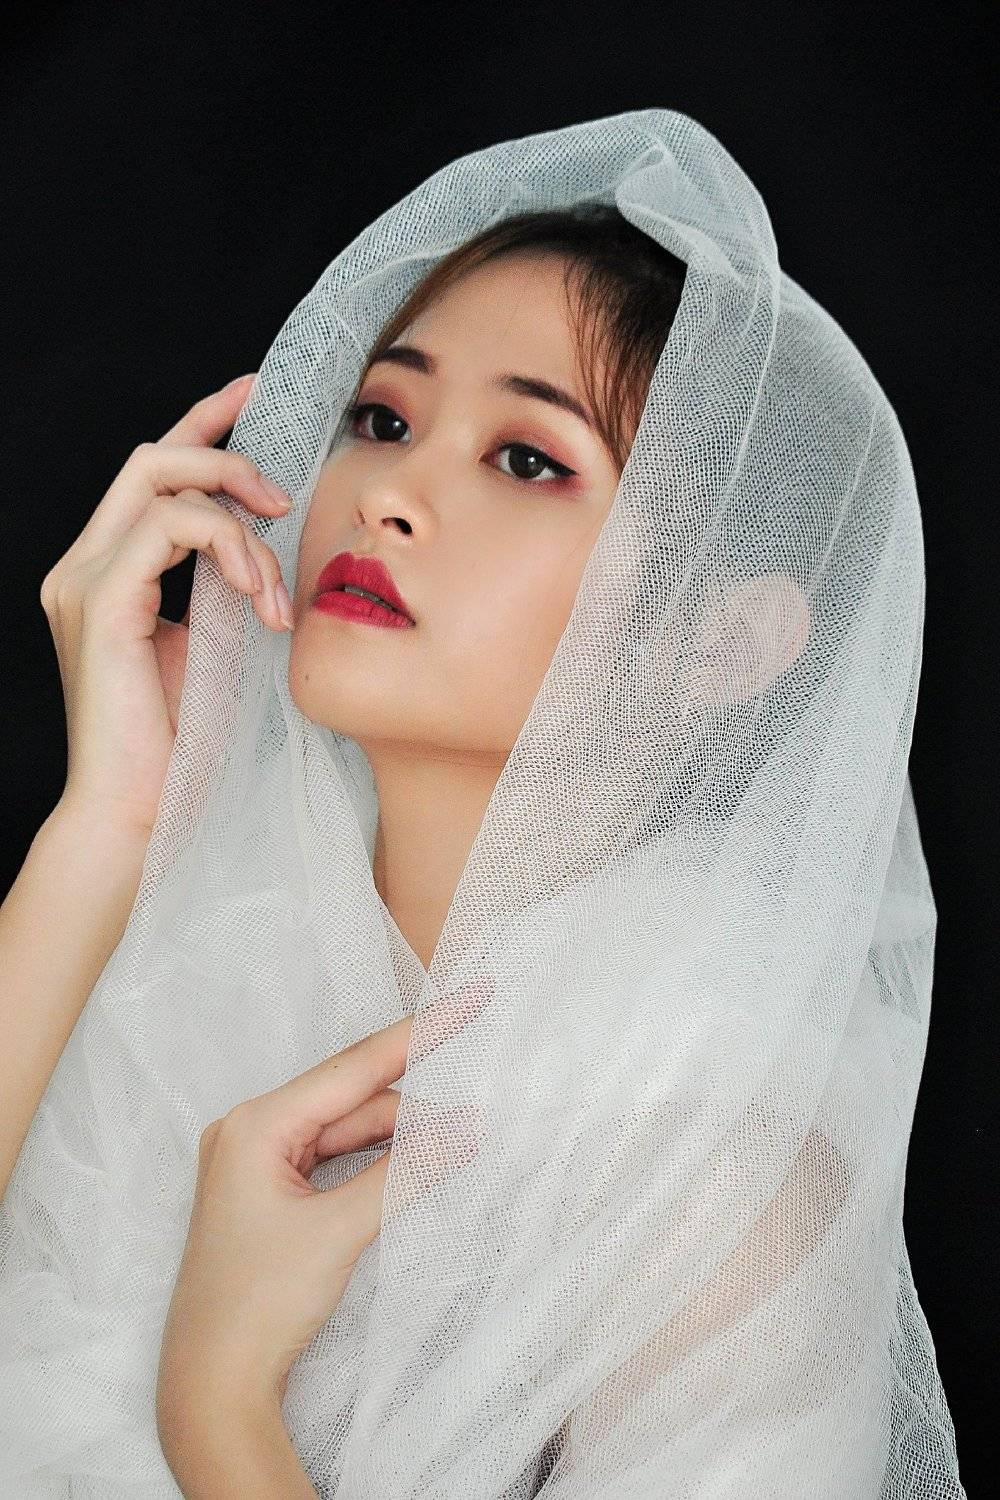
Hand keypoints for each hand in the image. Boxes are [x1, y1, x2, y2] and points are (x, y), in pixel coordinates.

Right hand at [39, 372, 294, 840]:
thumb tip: (267, 551)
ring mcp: (84, 580)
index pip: (152, 475)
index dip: (204, 424)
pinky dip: (227, 548)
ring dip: (239, 519)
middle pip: (151, 457)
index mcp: (108, 573)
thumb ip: (223, 591)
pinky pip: (171, 528)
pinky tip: (257, 594)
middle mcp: (84, 565)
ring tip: (272, 583)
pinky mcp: (102, 600)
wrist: (141, 812)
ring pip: (163, 483)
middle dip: (228, 453)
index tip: (257, 397)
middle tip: (284, 495)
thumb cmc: (180, 743)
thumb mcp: (212, 648)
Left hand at [155, 981, 491, 1441]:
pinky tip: (415, 1160)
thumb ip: (408, 1171)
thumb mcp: (342, 1230)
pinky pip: (333, 1156)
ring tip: (456, 1139)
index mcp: (255, 1124)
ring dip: (398, 1135)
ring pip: (347, 1128)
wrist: (211, 1388)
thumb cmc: (260, 1305)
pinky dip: (374, 1159)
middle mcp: (249, 1129)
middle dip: (414, 1103)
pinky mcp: (268, 1191)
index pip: (354, 1067)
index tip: (470, 998)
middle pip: (352, 1098)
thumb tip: (469, 1126)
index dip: (420, 1034)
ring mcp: (255, 1161)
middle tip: (478, 1102)